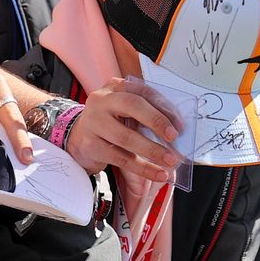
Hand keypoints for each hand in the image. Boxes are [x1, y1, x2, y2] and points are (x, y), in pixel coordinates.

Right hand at [67, 77, 182, 180]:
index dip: (164, 108)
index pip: (144, 92)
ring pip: (126, 137)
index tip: (180, 126)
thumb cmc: (111, 122)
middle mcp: (102, 100)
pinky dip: (142, 167)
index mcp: (116, 87)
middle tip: (174, 137)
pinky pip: (120, 158)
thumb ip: (148, 114)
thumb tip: (178, 129)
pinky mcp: (91, 145)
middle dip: (156, 121)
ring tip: (170, 161)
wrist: (79, 139)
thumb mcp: (127, 112)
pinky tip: (157, 174)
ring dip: (152, 150)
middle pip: (132, 105)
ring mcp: (93, 122)